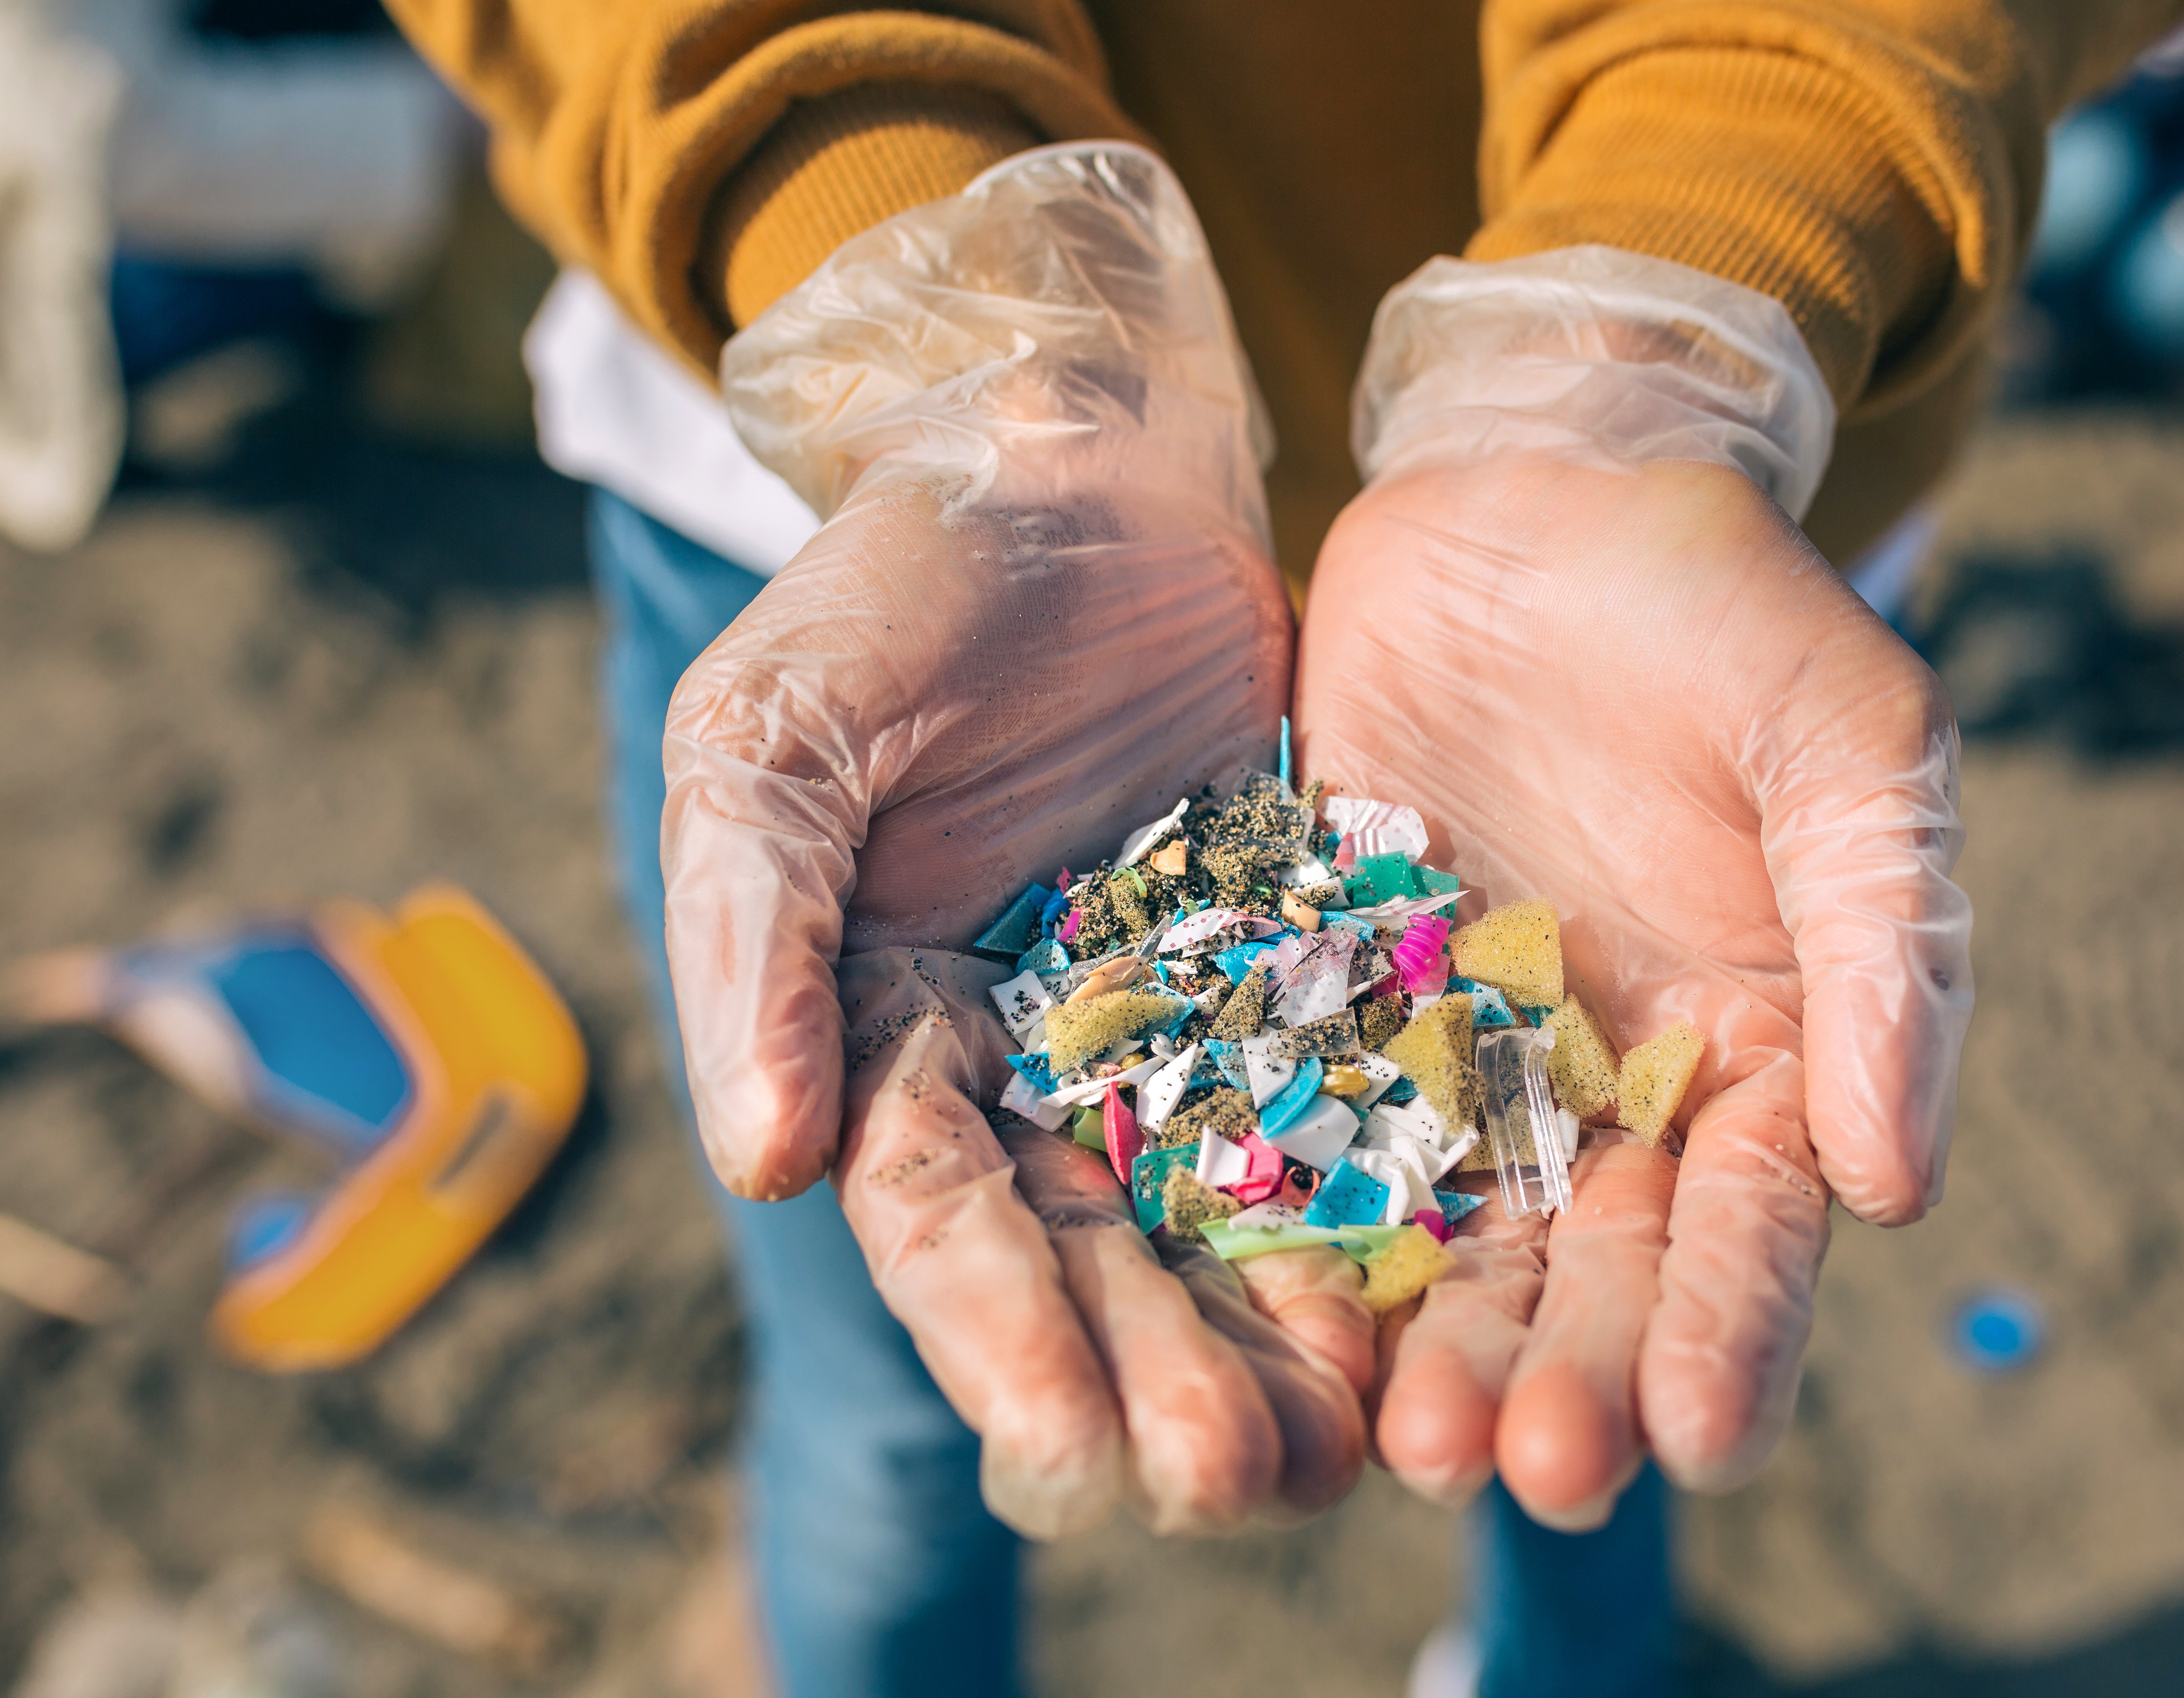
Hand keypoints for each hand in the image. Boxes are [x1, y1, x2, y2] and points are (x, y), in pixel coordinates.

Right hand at [661, 145, 1363, 1534]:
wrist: (1072, 464)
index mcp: (884, 1032)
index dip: (997, 1336)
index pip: (938, 1217)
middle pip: (1090, 1256)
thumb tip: (761, 1160)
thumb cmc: (895, 587)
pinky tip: (1431, 1301)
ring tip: (1348, 1450)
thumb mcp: (773, 739)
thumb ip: (752, 943)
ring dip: (1273, 1338)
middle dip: (1155, 1375)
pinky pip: (1337, 1103)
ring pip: (1219, 1214)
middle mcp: (1028, 1062)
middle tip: (1235, 1482)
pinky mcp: (1293, 967)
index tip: (1067, 1445)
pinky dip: (1374, 1205)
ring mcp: (1169, 1023)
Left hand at [1302, 251, 1970, 1525]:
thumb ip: (1883, 952)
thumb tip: (1902, 1184)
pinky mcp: (1336, 1000)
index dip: (1735, 1335)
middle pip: (1596, 1270)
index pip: (1755, 1225)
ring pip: (1452, 1238)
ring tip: (1404, 1442)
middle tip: (1526, 1470)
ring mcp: (1464, 1055)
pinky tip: (1273, 1322)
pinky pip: (1312, 1135)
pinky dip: (1300, 1231)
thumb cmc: (1720, 605)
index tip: (1702, 1439)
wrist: (1532, 494)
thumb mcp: (1845, 744)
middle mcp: (1609, 1086)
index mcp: (1757, 1048)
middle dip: (1568, 1376)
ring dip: (1431, 1346)